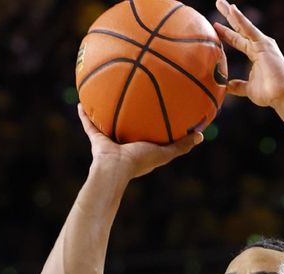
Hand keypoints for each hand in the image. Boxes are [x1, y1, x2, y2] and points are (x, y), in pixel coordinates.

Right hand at [77, 105, 202, 180]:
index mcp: (140, 149)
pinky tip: (82, 101)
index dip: (153, 125)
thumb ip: (181, 145)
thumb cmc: (140, 161)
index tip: (157, 112)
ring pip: (107, 124)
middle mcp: (124, 146)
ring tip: (105, 95)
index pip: (148, 135)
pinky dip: (85, 115)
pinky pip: (90, 125)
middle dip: (128, 115)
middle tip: (131, 98)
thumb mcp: (165, 152)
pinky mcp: (96, 141)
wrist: (115, 169)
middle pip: (127, 127)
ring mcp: (110, 143)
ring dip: (105, 112)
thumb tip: (201, 135)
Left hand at [214, 0, 283, 108]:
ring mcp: (262, 44)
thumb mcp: (248, 89)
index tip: (215, 26)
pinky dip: (240, 19)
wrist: (283, 96)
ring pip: (243, 25)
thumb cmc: (269, 94)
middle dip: (229, 17)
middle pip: (240, 28)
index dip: (226, 33)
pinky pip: (249, 30)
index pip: (237, 40)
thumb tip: (225, 86)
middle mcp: (259, 45)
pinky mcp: (264, 44)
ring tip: (221, 2)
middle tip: (219, 3)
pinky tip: (232, 10)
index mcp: (256, 54)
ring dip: (232, 14)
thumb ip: (238, 85)